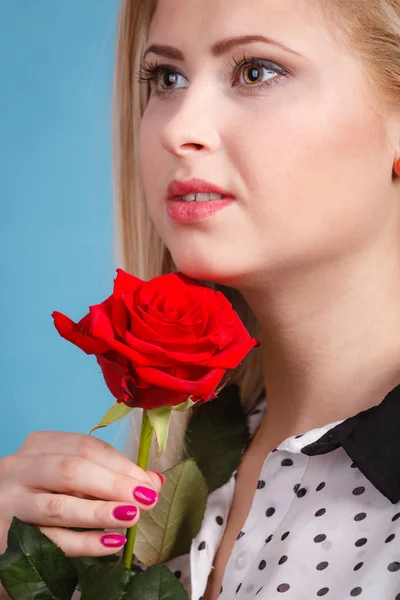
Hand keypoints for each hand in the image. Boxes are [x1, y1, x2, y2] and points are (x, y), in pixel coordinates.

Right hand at [0, 430, 162, 557]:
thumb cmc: (39, 501)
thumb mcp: (68, 482)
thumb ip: (107, 477)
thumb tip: (153, 481)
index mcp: (38, 447)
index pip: (85, 447)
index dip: (121, 464)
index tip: (148, 482)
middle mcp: (19, 469)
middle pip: (71, 471)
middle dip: (114, 485)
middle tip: (147, 499)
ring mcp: (9, 504)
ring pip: (59, 507)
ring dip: (101, 512)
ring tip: (132, 517)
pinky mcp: (6, 539)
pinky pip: (51, 542)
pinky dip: (86, 543)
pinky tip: (112, 543)